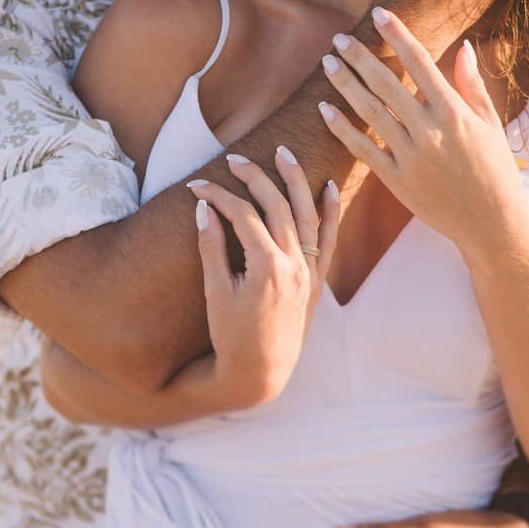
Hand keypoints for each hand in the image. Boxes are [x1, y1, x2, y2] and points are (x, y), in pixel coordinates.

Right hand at [188, 148, 340, 408]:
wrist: (260, 373)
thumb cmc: (231, 337)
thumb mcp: (216, 293)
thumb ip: (212, 247)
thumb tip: (204, 207)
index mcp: (267, 267)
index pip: (243, 215)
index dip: (218, 195)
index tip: (197, 186)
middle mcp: (295, 265)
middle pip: (277, 206)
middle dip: (255, 178)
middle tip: (234, 159)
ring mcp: (309, 272)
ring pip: (307, 214)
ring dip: (295, 181)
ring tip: (283, 154)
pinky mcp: (316, 281)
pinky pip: (330, 239)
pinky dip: (331, 211)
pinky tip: (327, 187)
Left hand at [318, 7, 528, 268]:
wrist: (492, 223)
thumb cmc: (494, 170)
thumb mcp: (490, 124)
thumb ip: (472, 85)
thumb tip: (464, 47)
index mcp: (454, 111)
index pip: (420, 63)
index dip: (398, 35)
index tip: (379, 15)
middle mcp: (430, 130)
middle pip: (387, 84)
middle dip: (360, 57)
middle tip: (339, 38)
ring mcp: (411, 156)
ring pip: (370, 112)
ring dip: (346, 85)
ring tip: (328, 64)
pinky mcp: (397, 181)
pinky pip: (363, 150)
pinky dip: (342, 129)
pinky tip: (325, 109)